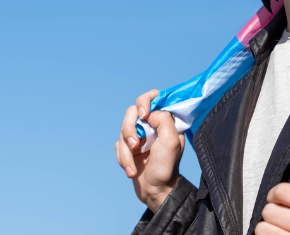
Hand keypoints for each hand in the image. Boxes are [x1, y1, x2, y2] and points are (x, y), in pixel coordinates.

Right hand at [114, 89, 184, 212]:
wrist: (155, 191)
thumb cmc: (166, 167)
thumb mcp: (171, 142)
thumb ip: (164, 120)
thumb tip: (150, 113)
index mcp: (164, 120)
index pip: (153, 97)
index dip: (145, 101)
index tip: (144, 116)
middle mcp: (150, 125)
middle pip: (131, 112)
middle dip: (129, 130)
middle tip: (135, 145)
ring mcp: (138, 136)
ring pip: (122, 131)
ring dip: (126, 152)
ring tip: (133, 168)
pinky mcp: (128, 148)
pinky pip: (117, 145)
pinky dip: (123, 159)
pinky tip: (132, 170)